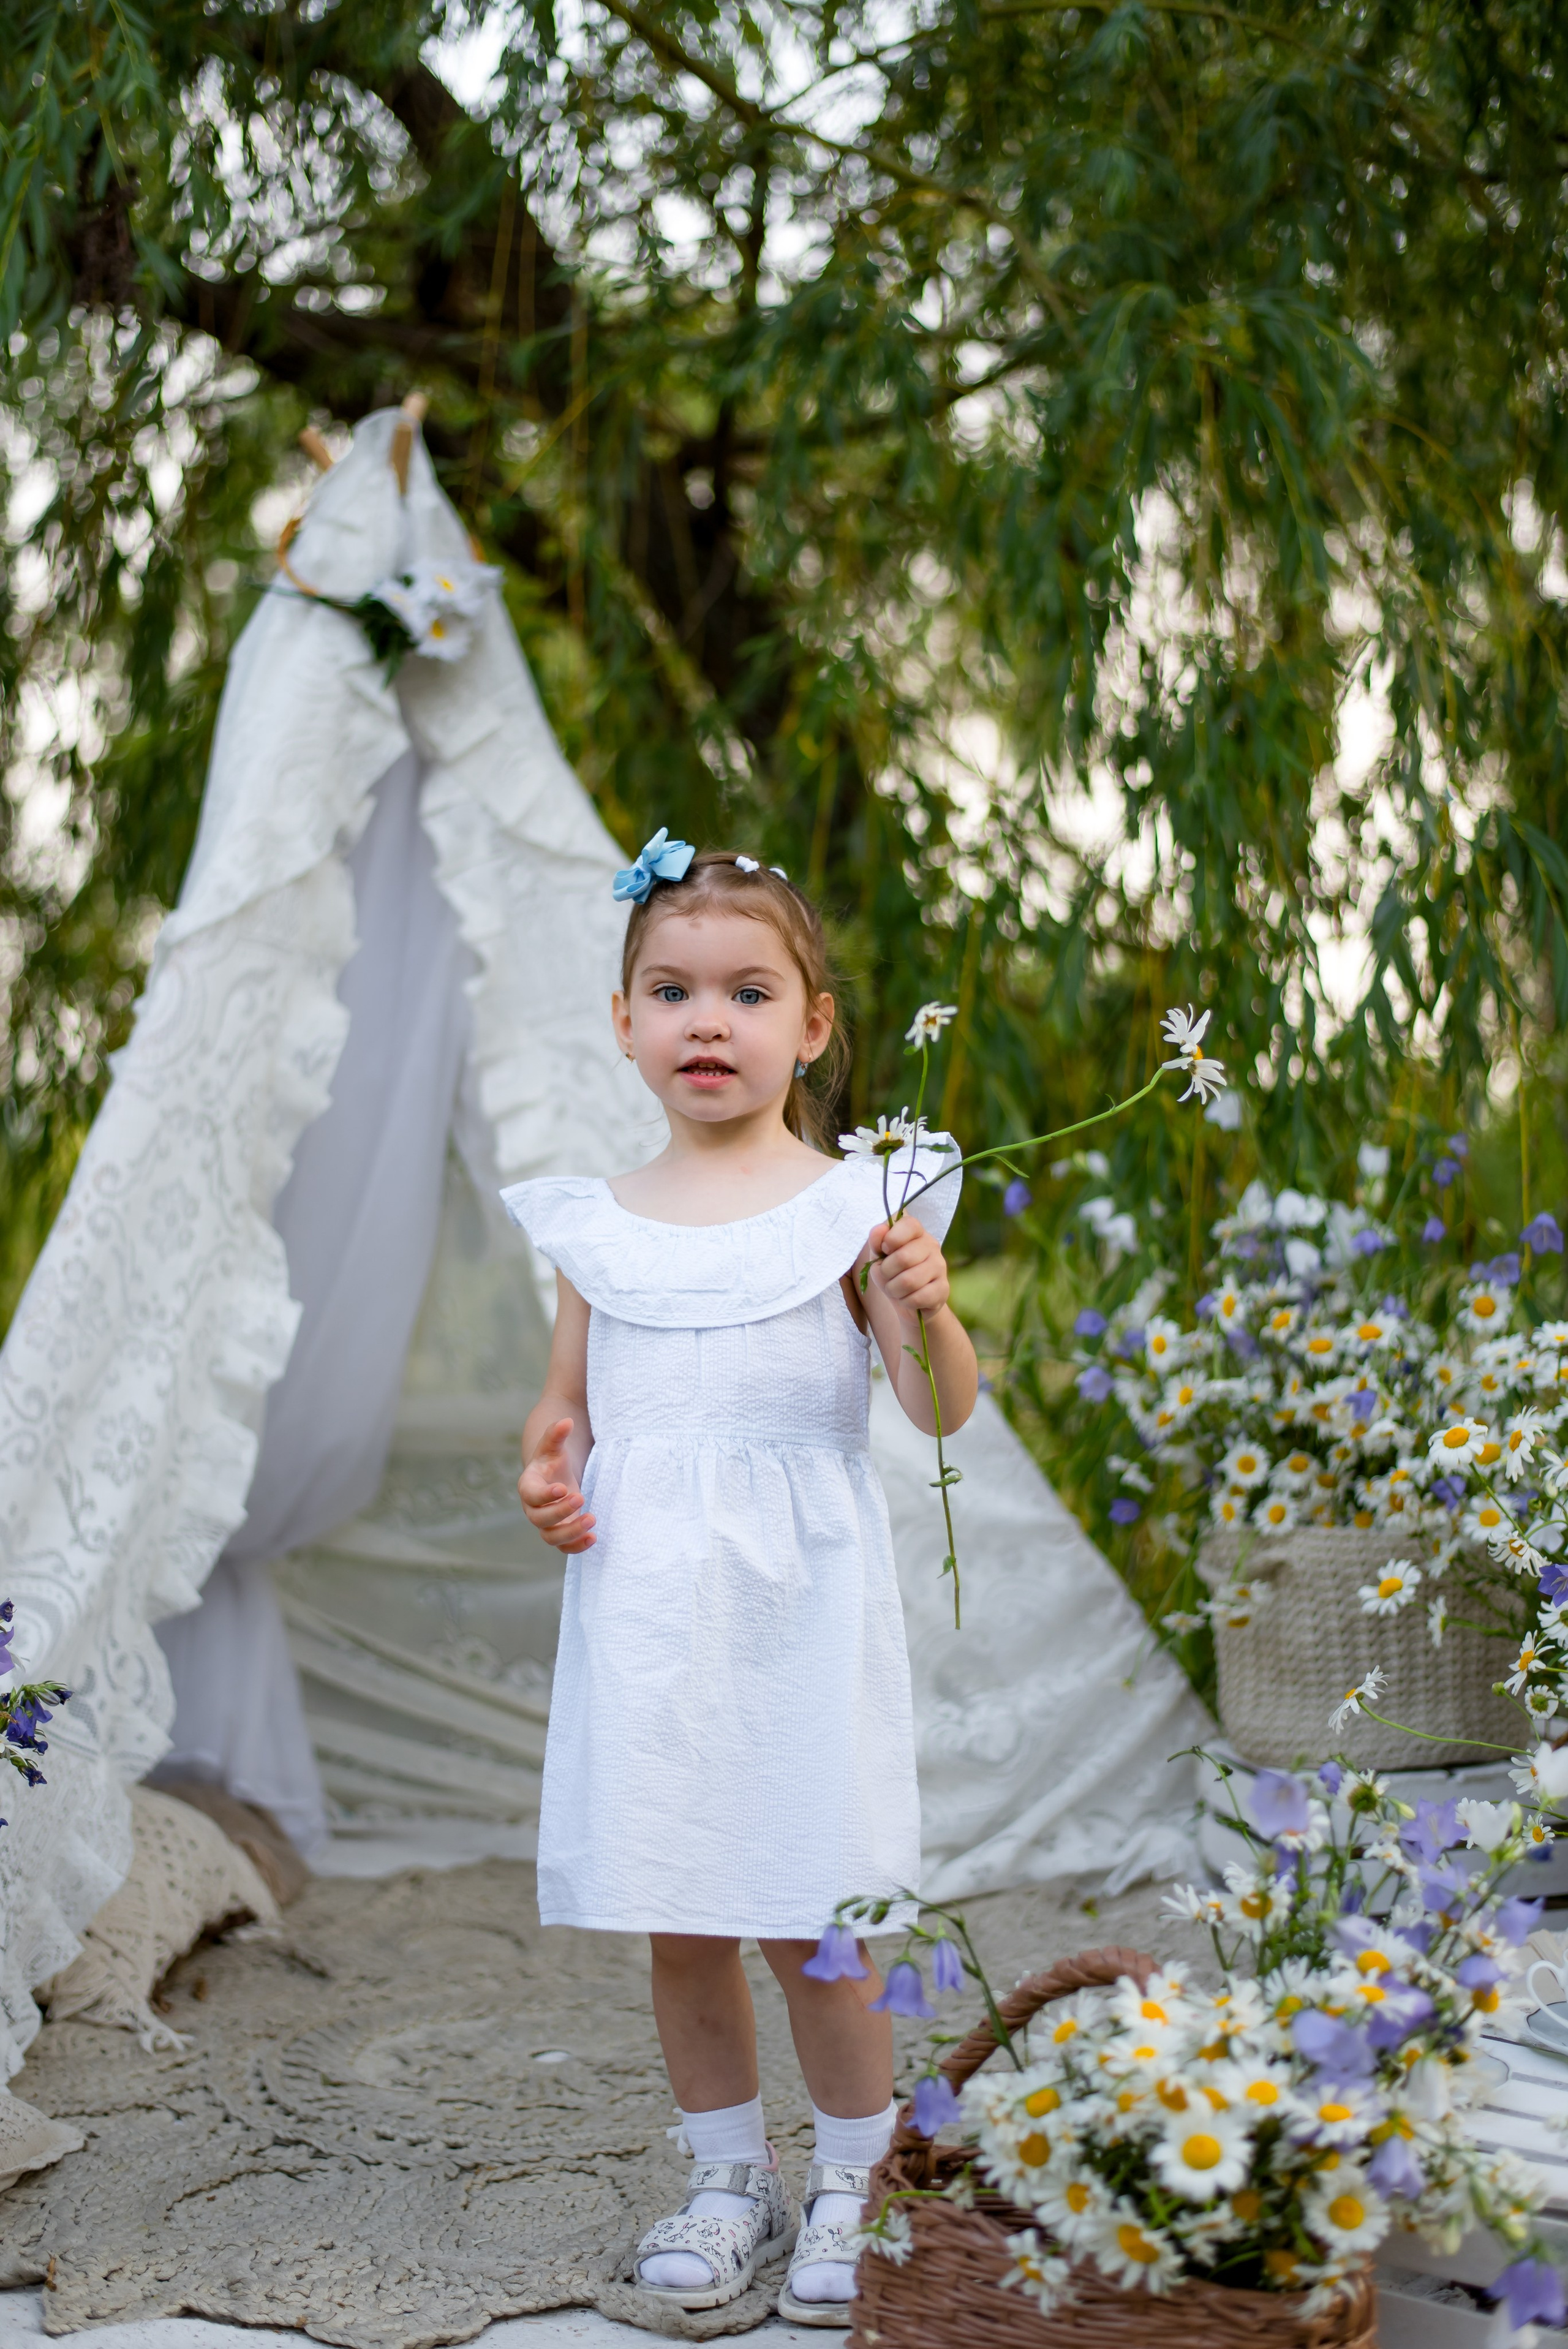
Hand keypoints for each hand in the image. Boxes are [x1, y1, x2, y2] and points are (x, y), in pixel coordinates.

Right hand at [518, 1417, 595, 1552]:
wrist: (554, 1476)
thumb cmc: (553, 1460)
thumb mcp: (553, 1446)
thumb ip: (556, 1434)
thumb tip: (566, 1421)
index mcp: (528, 1485)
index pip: (531, 1495)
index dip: (544, 1495)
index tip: (563, 1488)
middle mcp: (534, 1508)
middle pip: (540, 1519)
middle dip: (560, 1512)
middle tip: (581, 1498)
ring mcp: (547, 1523)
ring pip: (551, 1537)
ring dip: (571, 1532)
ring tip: (592, 1520)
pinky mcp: (560, 1532)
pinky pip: (564, 1547)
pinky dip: (577, 1546)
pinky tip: (593, 1538)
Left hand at [866, 1215, 950, 1319]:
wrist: (908, 1299)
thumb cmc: (892, 1272)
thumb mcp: (878, 1255)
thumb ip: (876, 1241)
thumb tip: (878, 1230)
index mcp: (916, 1232)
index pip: (909, 1224)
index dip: (891, 1238)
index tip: (885, 1250)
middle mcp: (932, 1245)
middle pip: (903, 1258)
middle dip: (887, 1272)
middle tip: (887, 1276)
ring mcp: (940, 1266)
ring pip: (909, 1281)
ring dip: (894, 1289)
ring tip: (896, 1288)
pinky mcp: (943, 1288)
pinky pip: (918, 1298)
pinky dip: (905, 1301)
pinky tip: (908, 1298)